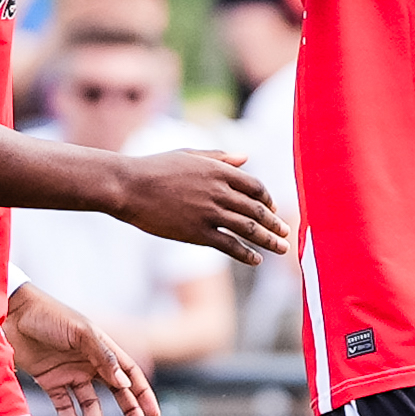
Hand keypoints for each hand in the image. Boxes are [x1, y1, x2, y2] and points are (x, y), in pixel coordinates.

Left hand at [6, 281, 151, 415]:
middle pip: (116, 393)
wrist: (12, 314)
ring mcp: (70, 374)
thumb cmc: (49, 315)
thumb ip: (104, 357)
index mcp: (102, 349)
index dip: (143, 394)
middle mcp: (90, 364)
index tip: (153, 414)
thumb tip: (125, 384)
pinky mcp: (49, 382)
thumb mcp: (81, 332)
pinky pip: (64, 407)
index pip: (130, 374)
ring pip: (90, 406)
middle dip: (129, 413)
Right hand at [108, 146, 287, 264]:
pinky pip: (229, 245)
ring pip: (248, 229)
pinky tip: (256, 260)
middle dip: (275, 224)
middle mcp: (219, 191)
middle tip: (286, 234)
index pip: (256, 187)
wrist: (128, 186)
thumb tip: (247, 157)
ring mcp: (209, 213)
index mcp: (219, 170)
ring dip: (269, 240)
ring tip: (281, 249)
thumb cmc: (155, 168)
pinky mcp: (197, 232)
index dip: (268, 200)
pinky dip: (246, 254)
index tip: (273, 210)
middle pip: (257, 210)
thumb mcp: (189, 155)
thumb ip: (220, 157)